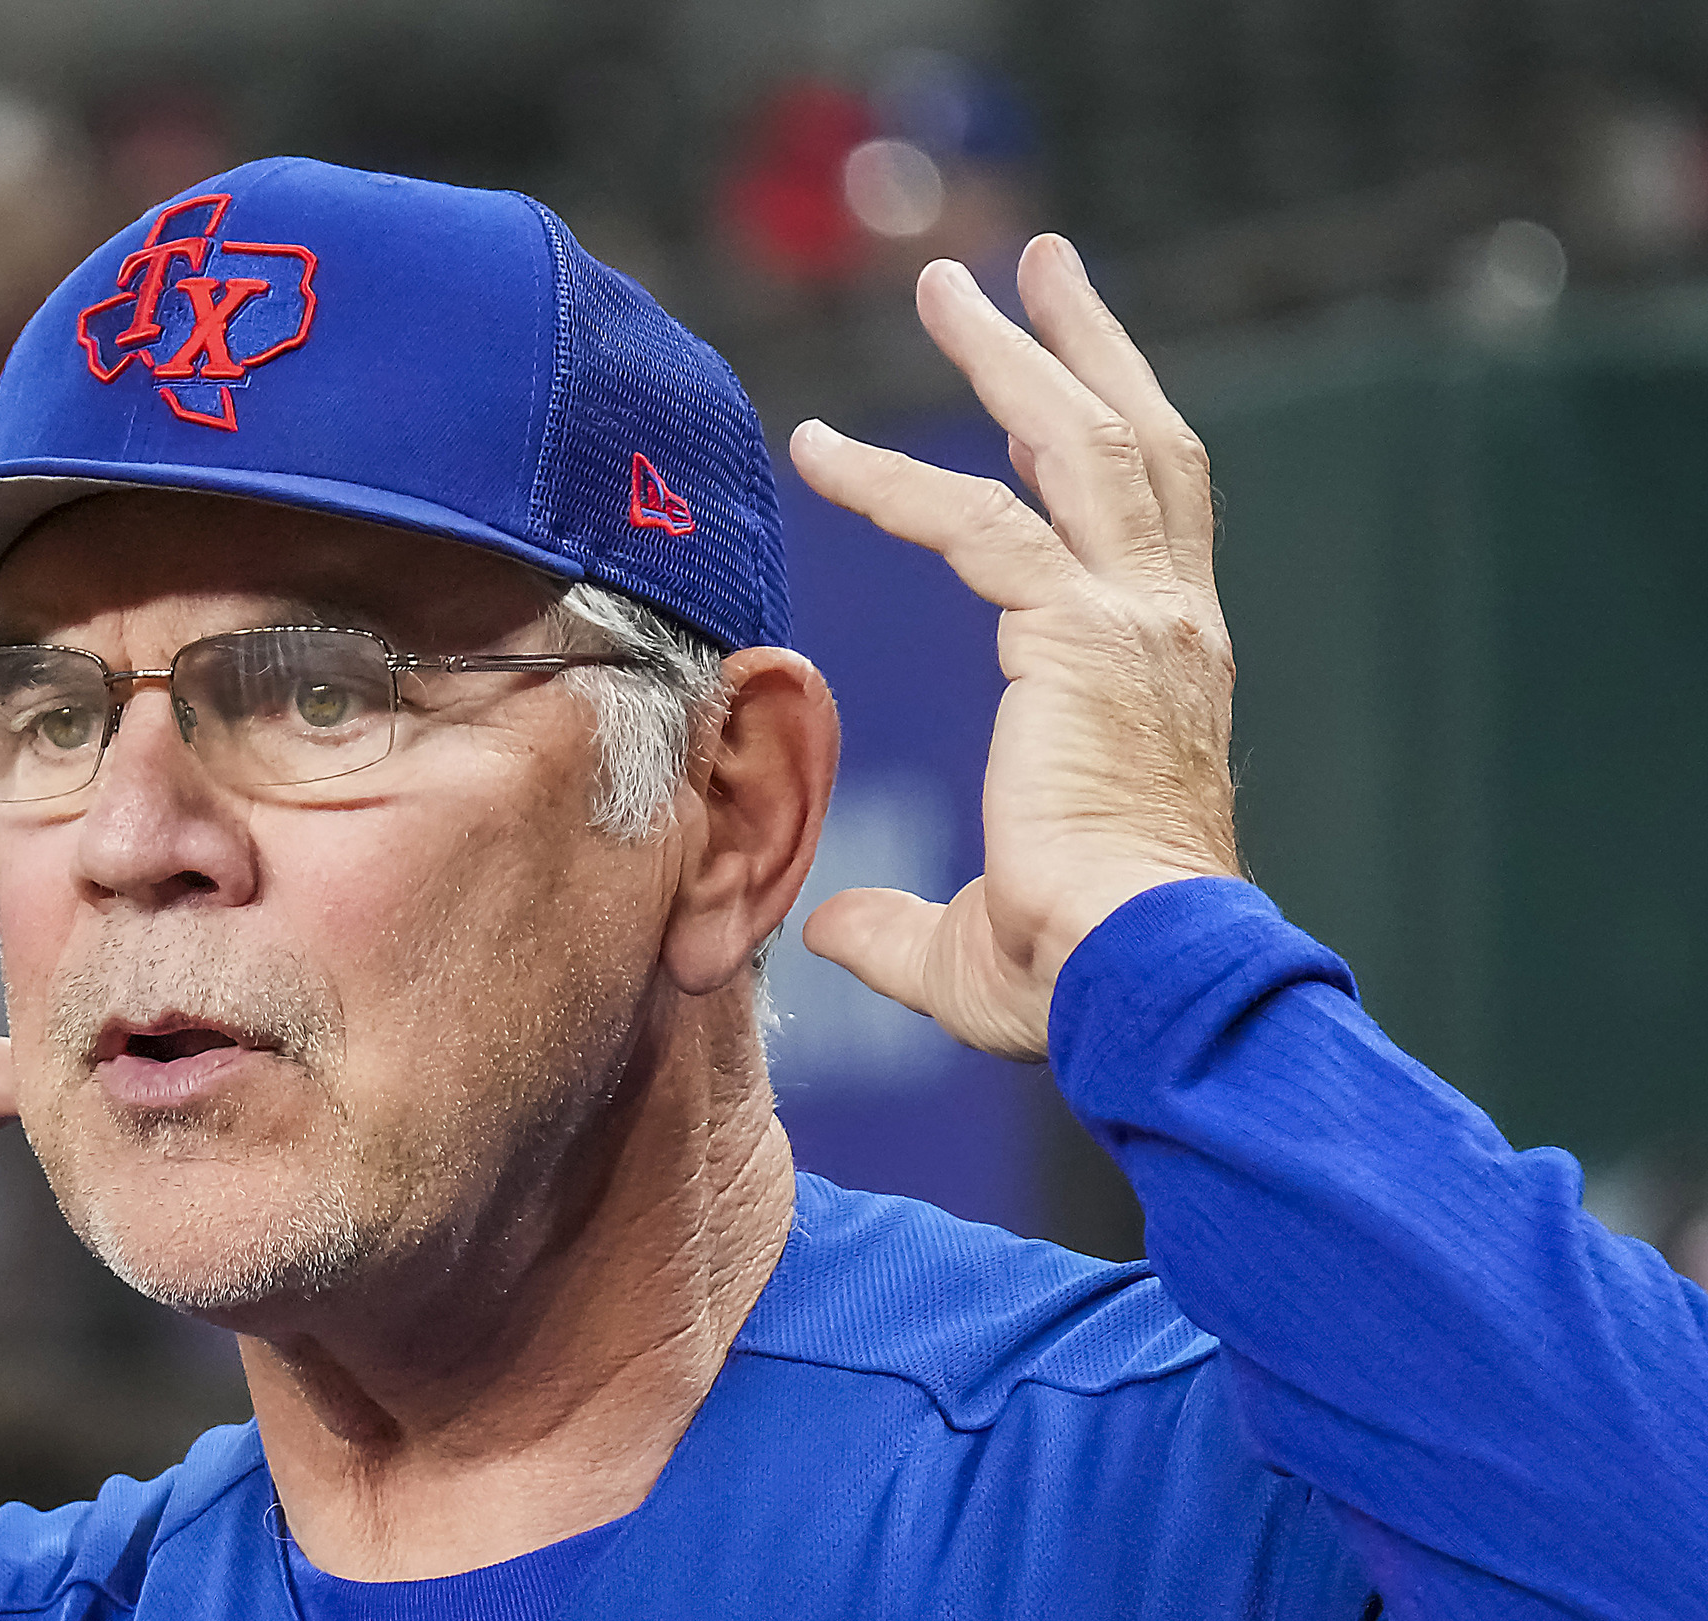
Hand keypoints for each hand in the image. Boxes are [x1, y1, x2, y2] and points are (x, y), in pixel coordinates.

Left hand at [787, 236, 1242, 1058]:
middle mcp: (1168, 629)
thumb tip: (834, 930)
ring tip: (955, 282)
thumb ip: (901, 927)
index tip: (1027, 403)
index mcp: (1163, 679)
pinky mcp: (1082, 633)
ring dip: (1013, 353)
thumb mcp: (972, 951)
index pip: (1128, 531)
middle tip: (1027, 271)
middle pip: (1131, 447)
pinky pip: (976, 523)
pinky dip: (892, 480)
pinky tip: (818, 450)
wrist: (1142, 980)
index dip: (1075, 457)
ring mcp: (1138, 622)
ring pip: (1080, 442)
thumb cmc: (1078, 983)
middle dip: (1075, 349)